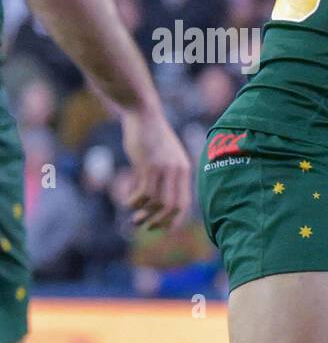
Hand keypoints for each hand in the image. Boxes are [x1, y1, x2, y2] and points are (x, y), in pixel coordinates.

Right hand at [120, 107, 190, 229]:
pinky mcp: (147, 164)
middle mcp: (177, 171)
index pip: (184, 203)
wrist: (144, 114)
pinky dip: (134, 201)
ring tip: (133, 217)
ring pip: (156, 201)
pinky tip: (127, 201)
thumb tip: (156, 201)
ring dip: (143, 213)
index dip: (174, 220)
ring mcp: (163, 167)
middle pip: (173, 206)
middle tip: (145, 226)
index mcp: (185, 171)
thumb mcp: (165, 157)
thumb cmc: (153, 137)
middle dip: (159, 221)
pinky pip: (142, 191)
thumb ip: (166, 176)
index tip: (161, 228)